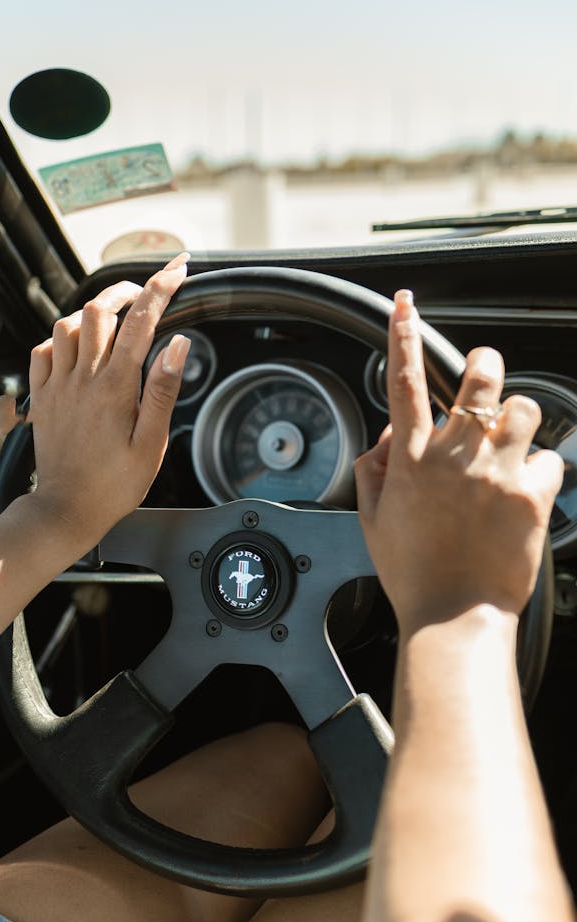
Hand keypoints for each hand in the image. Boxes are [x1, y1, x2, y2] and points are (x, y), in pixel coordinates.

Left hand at [23, 254, 190, 561]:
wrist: (66, 511)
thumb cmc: (114, 485)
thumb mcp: (151, 443)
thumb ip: (163, 390)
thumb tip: (178, 344)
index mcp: (115, 389)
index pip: (141, 322)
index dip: (162, 288)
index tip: (179, 269)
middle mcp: (82, 379)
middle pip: (99, 309)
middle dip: (126, 289)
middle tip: (146, 291)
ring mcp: (57, 386)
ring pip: (68, 324)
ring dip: (93, 312)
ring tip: (115, 318)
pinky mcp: (41, 398)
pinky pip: (43, 350)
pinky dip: (62, 338)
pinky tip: (77, 347)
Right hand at [354, 290, 562, 632]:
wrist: (455, 616)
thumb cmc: (414, 573)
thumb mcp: (373, 520)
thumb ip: (374, 469)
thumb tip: (390, 435)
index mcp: (412, 462)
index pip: (404, 383)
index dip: (402, 336)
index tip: (404, 304)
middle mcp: (454, 459)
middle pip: (479, 379)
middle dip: (486, 366)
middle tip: (486, 378)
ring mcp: (495, 474)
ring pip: (523, 409)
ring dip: (517, 421)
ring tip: (509, 449)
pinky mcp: (531, 496)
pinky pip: (548, 460)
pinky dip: (539, 472)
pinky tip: (523, 495)